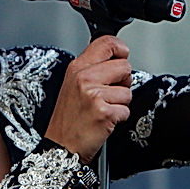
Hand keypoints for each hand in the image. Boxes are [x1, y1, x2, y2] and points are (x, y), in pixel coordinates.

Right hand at [44, 36, 133, 160]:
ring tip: (103, 109)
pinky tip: (104, 120)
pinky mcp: (103, 112)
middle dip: (123, 81)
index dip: (121, 49)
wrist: (61, 146)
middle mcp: (84, 78)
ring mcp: (93, 95)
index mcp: (77, 67)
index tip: (122, 56)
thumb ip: (92, 68)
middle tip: (109, 93)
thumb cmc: (69, 118)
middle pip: (124, 66)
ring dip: (120, 103)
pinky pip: (126, 110)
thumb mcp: (73, 85)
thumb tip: (116, 56)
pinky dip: (119, 118)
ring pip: (128, 91)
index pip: (106, 42)